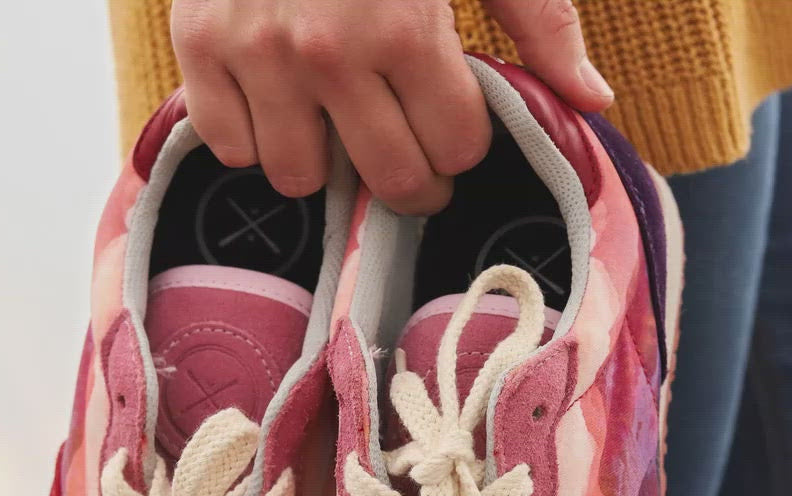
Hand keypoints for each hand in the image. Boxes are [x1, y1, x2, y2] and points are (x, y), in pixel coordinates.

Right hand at [171, 0, 611, 214]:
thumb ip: (541, 20)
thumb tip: (593, 101)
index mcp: (405, 25)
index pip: (454, 149)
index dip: (462, 143)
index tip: (452, 125)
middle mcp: (327, 51)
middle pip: (387, 180)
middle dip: (410, 174)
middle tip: (408, 151)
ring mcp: (256, 53)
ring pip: (301, 178)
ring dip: (324, 158)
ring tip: (332, 115)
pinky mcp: (198, 48)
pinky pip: (231, 149)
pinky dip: (255, 136)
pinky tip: (277, 101)